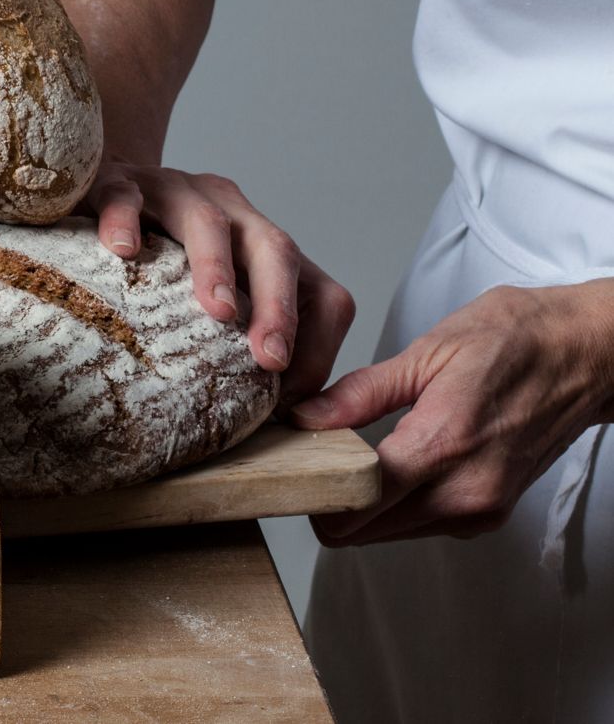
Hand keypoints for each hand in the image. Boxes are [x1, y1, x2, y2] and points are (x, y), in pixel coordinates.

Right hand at [83, 158, 355, 399]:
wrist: (93, 185)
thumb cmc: (153, 257)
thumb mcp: (204, 294)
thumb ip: (234, 339)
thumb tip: (256, 418)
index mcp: (260, 243)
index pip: (320, 290)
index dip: (317, 343)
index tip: (290, 395)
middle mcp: (228, 209)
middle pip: (275, 249)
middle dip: (279, 307)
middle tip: (270, 359)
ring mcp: (174, 189)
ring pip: (207, 219)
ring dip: (217, 267)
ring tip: (217, 310)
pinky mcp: (118, 180)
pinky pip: (124, 195)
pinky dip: (125, 219)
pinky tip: (121, 249)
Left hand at [292, 279, 613, 544]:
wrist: (585, 355)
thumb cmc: (515, 340)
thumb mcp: (428, 352)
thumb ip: (361, 394)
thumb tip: (305, 418)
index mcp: (444, 444)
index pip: (356, 501)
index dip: (311, 487)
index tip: (288, 465)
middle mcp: (467, 491)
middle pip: (365, 530)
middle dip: (329, 500)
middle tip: (308, 460)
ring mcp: (482, 508)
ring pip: (389, 533)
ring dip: (361, 506)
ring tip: (345, 458)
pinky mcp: (490, 514)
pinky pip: (420, 525)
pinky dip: (394, 506)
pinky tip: (385, 467)